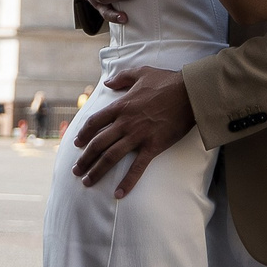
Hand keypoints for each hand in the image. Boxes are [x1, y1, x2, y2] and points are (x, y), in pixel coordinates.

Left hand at [69, 65, 195, 196]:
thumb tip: (107, 82)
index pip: (94, 122)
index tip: (76, 143)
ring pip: (111, 157)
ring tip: (87, 182)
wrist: (190, 92)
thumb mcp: (141, 72)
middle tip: (76, 170)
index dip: (83, 134)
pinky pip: (137, 167)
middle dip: (84, 159)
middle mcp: (125, 123)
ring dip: (97, 171)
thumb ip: (122, 78)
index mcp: (121, 106)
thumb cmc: (167, 81)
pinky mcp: (153, 146)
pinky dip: (127, 182)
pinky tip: (118, 194)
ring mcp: (138, 136)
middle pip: (98, 143)